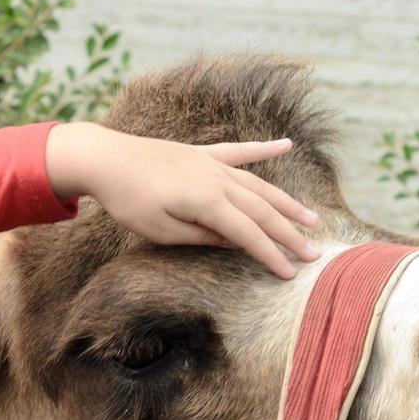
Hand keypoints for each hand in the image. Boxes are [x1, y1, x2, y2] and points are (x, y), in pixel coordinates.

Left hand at [45, 122, 319, 277]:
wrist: (104, 158)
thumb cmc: (128, 201)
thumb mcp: (162, 232)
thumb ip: (202, 237)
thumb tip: (235, 241)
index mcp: (207, 202)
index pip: (249, 234)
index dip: (272, 255)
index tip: (290, 273)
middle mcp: (217, 180)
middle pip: (263, 211)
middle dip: (290, 234)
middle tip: (314, 253)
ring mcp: (213, 164)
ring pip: (260, 185)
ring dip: (287, 203)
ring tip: (311, 218)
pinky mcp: (204, 154)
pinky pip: (241, 151)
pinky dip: (265, 149)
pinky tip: (286, 146)